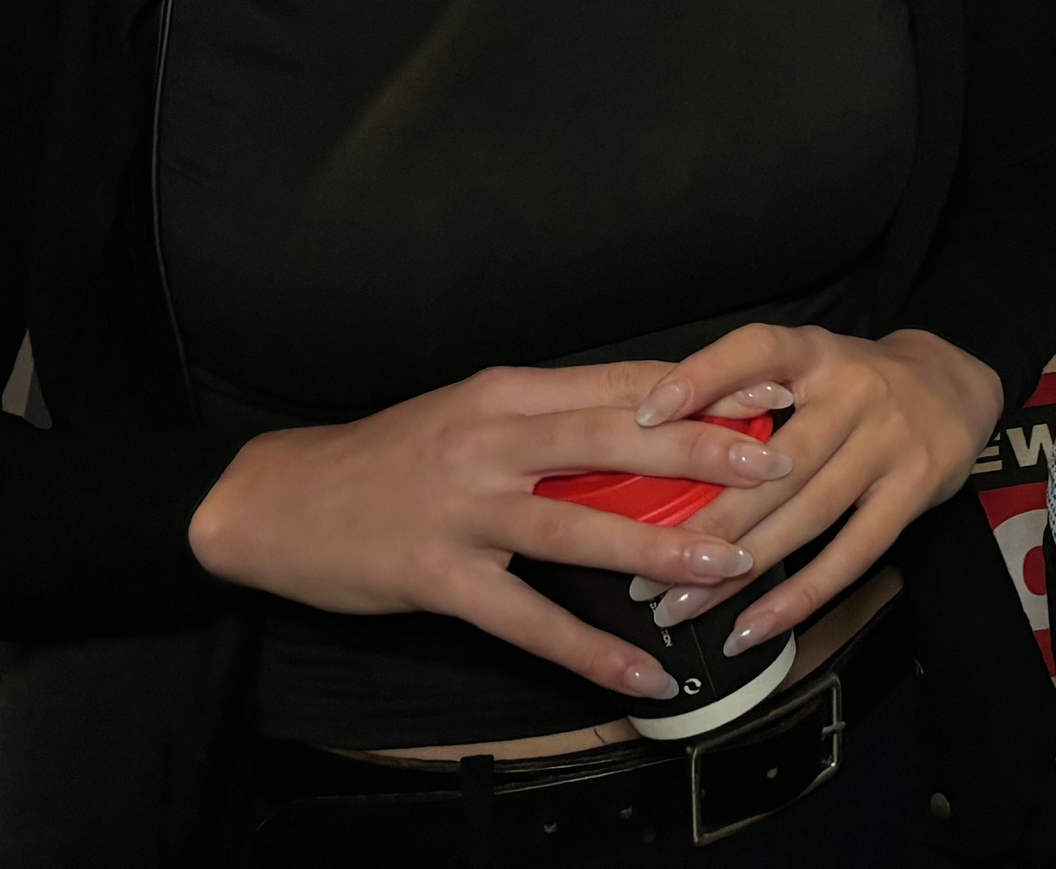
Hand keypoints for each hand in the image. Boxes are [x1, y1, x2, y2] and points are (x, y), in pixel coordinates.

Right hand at [187, 361, 785, 703]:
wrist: (278, 499)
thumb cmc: (390, 455)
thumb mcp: (472, 412)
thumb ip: (552, 416)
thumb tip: (649, 416)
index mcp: (508, 390)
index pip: (622, 383)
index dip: (701, 390)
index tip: (770, 396)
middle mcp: (490, 438)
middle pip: (612, 438)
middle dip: (701, 450)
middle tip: (778, 464)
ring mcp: (463, 508)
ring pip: (576, 525)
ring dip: (659, 544)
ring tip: (732, 563)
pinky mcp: (437, 576)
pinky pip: (527, 620)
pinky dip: (589, 650)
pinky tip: (643, 672)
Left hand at [623, 327, 1005, 651]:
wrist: (959, 386)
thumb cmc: (856, 384)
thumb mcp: (810, 365)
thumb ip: (749, 394)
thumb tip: (655, 445)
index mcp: (816, 352)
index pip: (757, 350)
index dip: (702, 379)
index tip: (645, 419)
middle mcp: (854, 390)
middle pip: (771, 464)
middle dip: (704, 523)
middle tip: (642, 573)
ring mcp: (889, 441)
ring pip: (805, 515)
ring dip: (739, 571)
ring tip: (681, 609)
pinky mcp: (915, 488)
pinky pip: (851, 553)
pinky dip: (799, 597)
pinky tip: (752, 628)